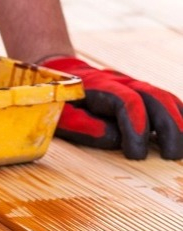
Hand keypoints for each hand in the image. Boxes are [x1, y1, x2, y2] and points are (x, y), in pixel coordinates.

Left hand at [42, 56, 182, 159]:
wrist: (63, 74)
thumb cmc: (60, 101)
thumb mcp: (60, 114)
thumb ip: (82, 124)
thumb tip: (114, 138)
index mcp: (100, 85)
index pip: (128, 101)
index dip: (137, 127)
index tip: (138, 155)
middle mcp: (124, 82)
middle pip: (156, 98)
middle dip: (170, 127)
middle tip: (170, 156)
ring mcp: (137, 86)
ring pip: (167, 99)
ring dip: (180, 124)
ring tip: (180, 151)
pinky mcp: (144, 94)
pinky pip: (168, 103)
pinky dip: (179, 118)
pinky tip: (182, 138)